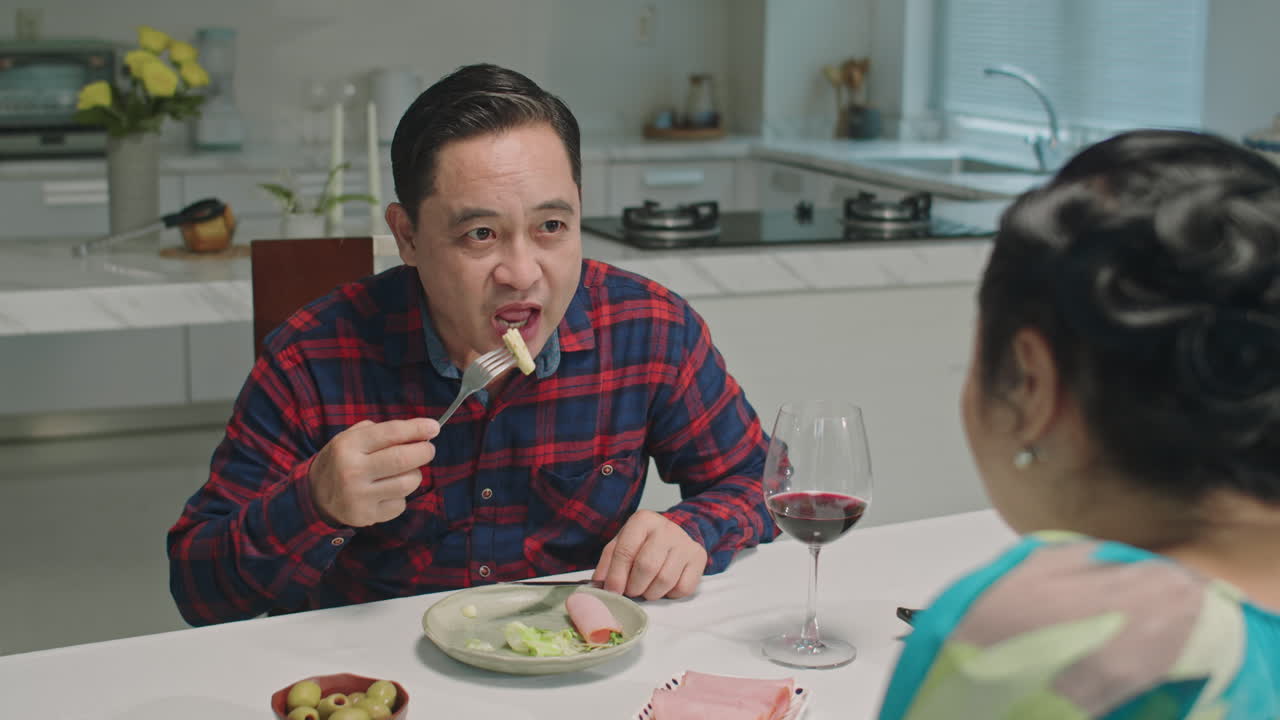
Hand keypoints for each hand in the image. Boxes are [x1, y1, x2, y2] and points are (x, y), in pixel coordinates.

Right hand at [308, 418, 438, 526]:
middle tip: (428, 449)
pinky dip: (401, 496)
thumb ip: (382, 431)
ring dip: (415, 475)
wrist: (315, 496)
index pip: (390, 433)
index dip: (416, 429)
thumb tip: (421, 430)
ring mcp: (359, 496)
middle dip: (423, 451)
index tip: (434, 427)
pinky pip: (400, 504)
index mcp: (348, 446)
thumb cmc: (342, 461)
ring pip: (407, 483)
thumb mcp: (350, 438)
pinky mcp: (366, 516)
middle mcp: (352, 471)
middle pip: (402, 459)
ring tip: (406, 471)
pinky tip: (389, 491)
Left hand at [591, 510, 707, 599]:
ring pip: (665, 580)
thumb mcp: (622, 544)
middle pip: (647, 567)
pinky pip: (683, 587)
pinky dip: (670, 594)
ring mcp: (685, 542)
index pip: (625, 551)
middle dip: (634, 587)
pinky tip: (664, 587)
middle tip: (631, 592)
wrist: (674, 536)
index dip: (616, 576)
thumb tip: (599, 585)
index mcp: (643, 520)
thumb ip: (608, 562)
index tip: (613, 591)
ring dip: (651, 593)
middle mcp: (666, 528)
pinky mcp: (698, 557)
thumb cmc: (643, 543)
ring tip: (646, 590)